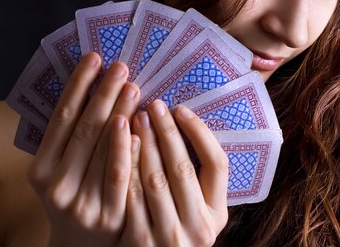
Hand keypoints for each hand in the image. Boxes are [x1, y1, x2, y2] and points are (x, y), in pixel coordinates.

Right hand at [27, 53, 139, 246]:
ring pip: (103, 151)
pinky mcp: (109, 217)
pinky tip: (139, 128)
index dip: (78, 85)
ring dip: (120, 114)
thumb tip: (96, 85)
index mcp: (41, 169)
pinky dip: (129, 150)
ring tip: (133, 87)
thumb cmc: (76, 196)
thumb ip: (73, 138)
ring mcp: (82, 203)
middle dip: (103, 94)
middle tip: (120, 66)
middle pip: (84, 130)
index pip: (61, 118)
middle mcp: (57, 186)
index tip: (94, 57)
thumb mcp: (62, 170)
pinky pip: (121, 177)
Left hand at [118, 100, 228, 246]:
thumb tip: (185, 126)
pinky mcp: (140, 241)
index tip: (182, 109)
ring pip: (155, 179)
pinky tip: (121, 146)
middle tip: (154, 105)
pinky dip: (127, 167)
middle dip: (167, 131)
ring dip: (145, 144)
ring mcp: (169, 235)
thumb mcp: (197, 212)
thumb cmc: (175, 231)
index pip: (217, 164)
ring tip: (136, 118)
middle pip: (183, 167)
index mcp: (218, 213)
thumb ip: (197, 182)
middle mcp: (199, 226)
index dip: (200, 133)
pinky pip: (131, 196)